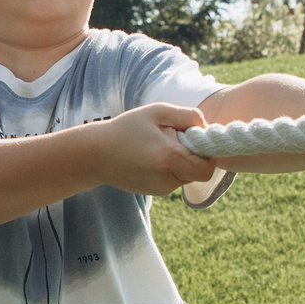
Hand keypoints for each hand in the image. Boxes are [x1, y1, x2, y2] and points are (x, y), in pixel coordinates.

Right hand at [94, 102, 217, 196]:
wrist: (95, 154)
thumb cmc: (126, 129)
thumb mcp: (157, 112)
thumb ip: (187, 115)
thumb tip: (206, 127)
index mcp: (170, 159)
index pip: (207, 168)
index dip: (208, 154)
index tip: (195, 139)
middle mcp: (167, 179)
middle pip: (198, 172)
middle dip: (194, 156)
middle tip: (174, 139)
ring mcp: (160, 189)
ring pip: (186, 176)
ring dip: (180, 161)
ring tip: (158, 146)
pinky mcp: (154, 191)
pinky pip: (173, 179)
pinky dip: (170, 168)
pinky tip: (151, 156)